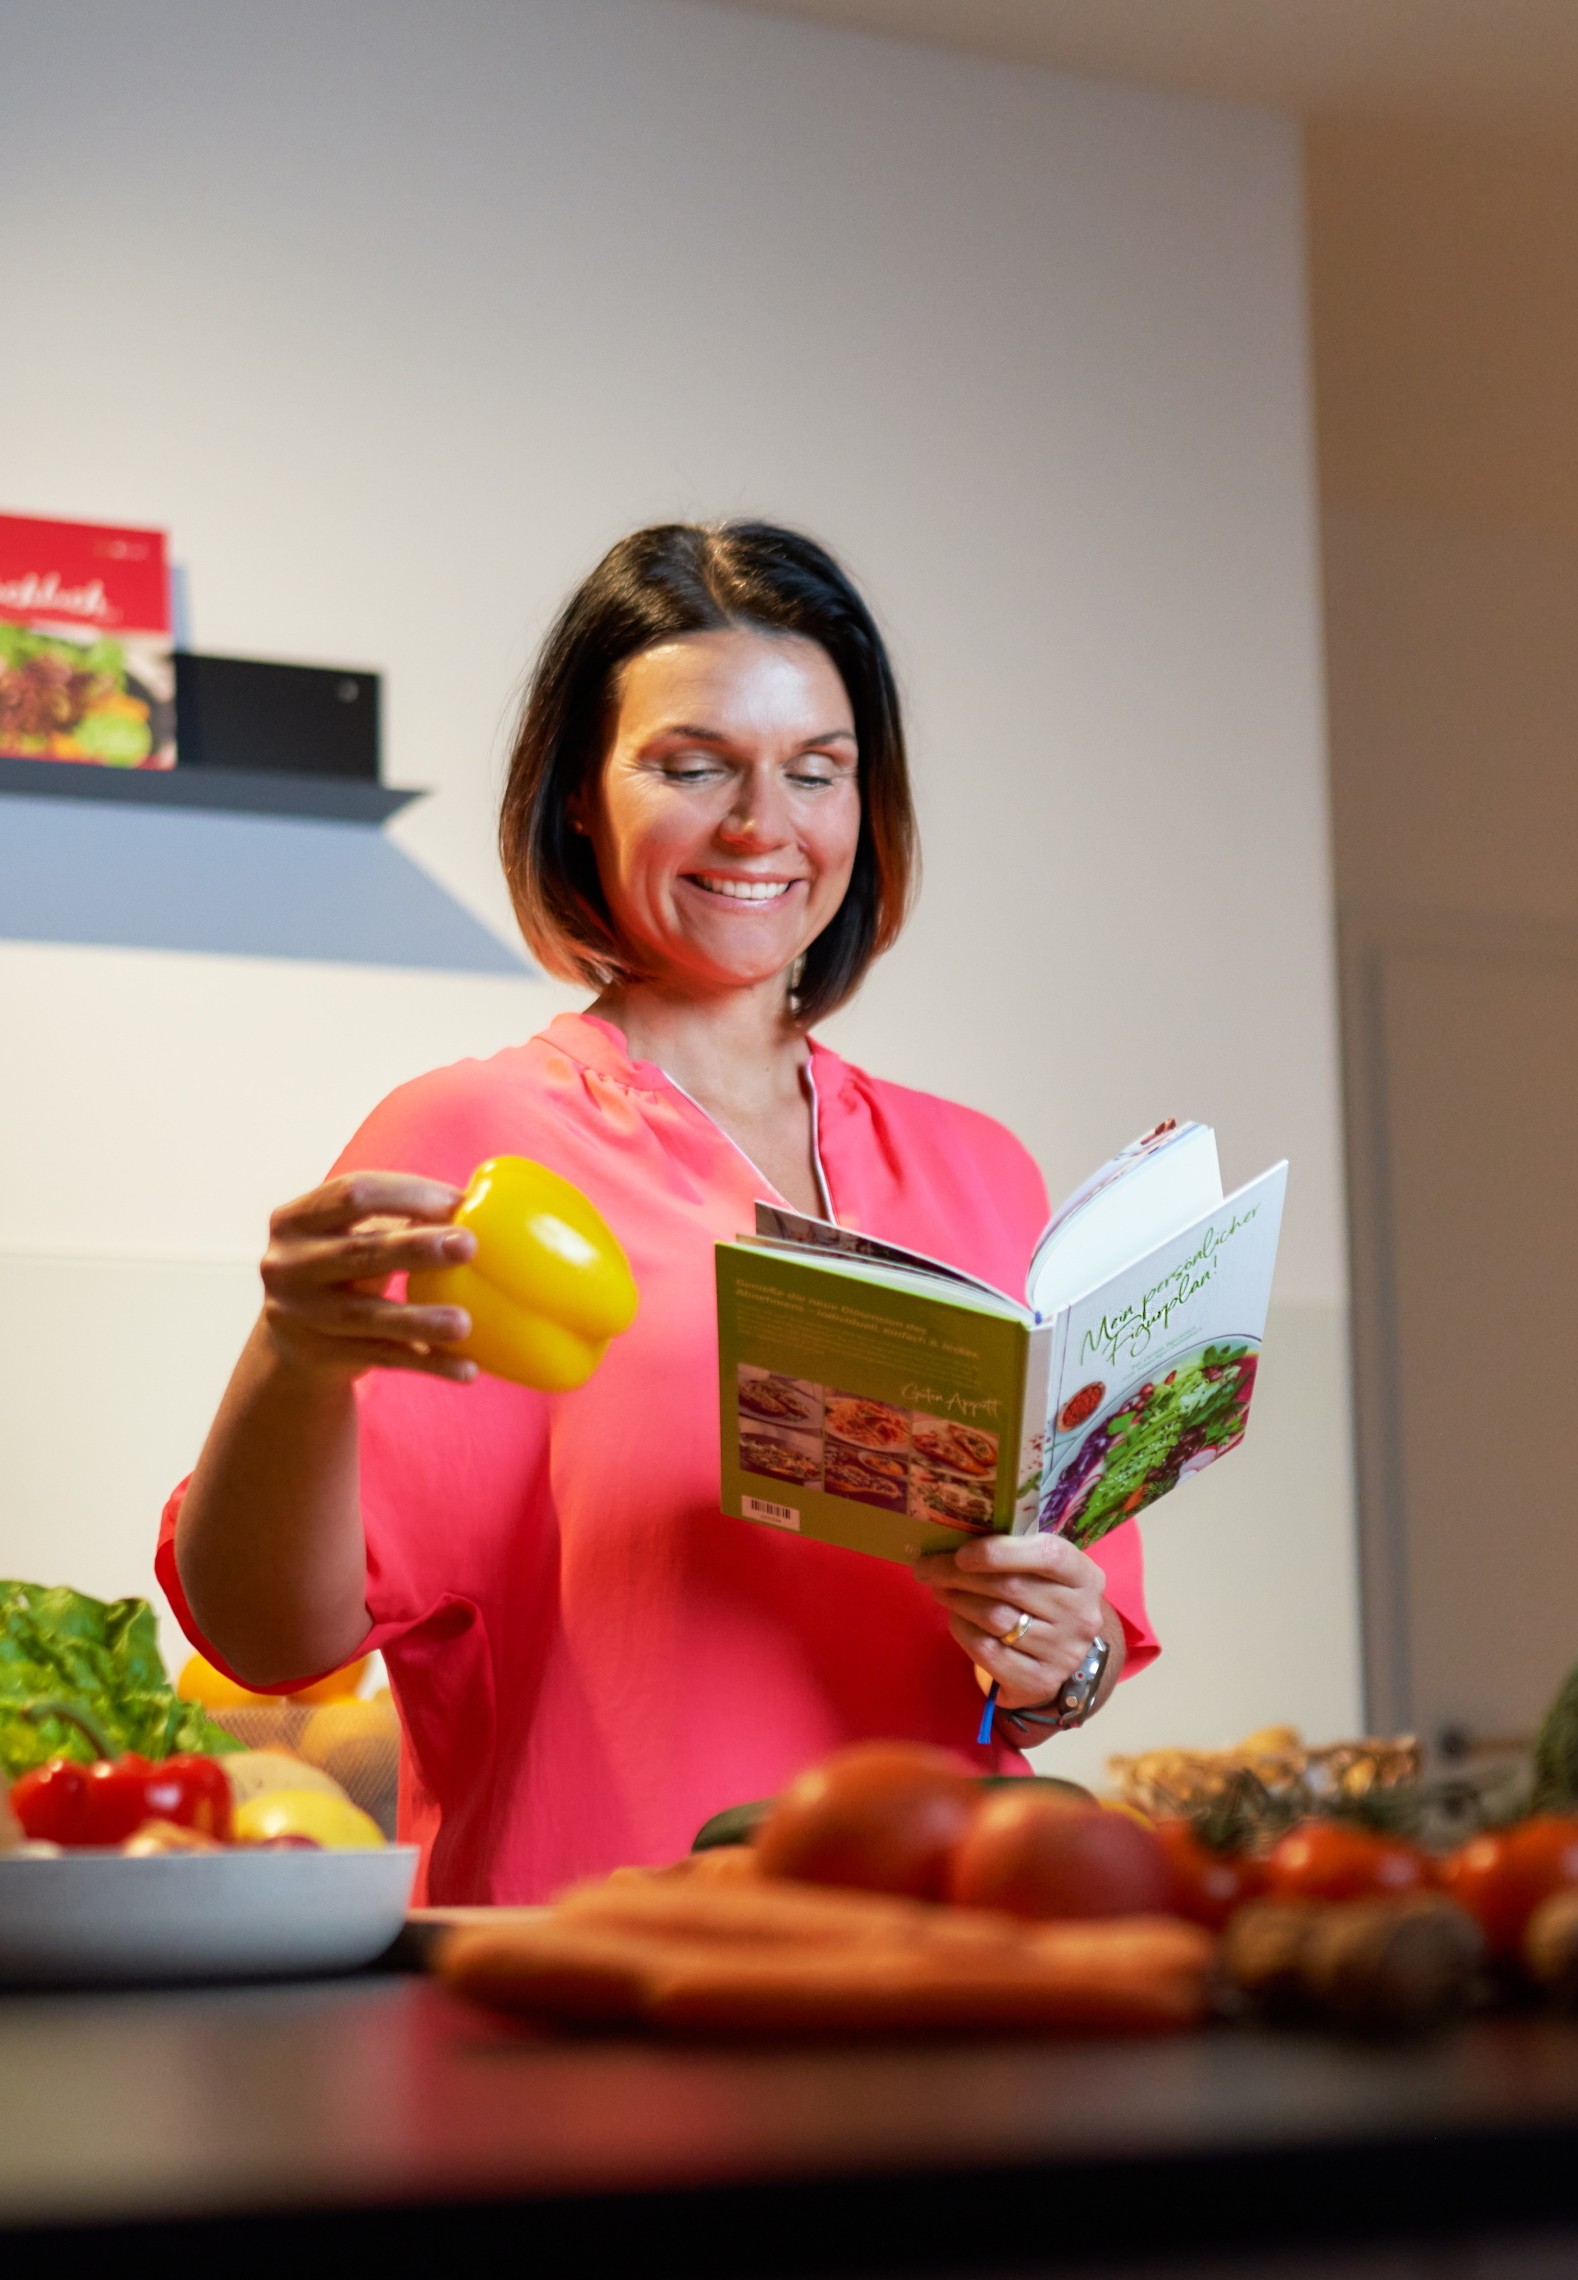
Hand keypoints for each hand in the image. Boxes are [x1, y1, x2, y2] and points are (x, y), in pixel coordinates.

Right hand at [259, 1171, 478, 1383]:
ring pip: (366, 1316)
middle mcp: (288, 1265)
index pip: (353, 1193)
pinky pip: (383, 1358)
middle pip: (358, 1252)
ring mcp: (300, 1314)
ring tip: (465, 1322)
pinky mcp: (320, 1356)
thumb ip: (393, 1219)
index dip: (407, 1193)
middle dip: (414, 1248)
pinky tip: (466, 1368)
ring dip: (419, 1318)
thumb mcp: (349, 1236)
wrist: (294, 1340)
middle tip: (467, 1245)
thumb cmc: (342, 1269)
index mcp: (295, 1219)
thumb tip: (470, 1206)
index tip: (457, 1202)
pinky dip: (428, 1363)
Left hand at [912, 1532, 1111, 1710]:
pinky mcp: (1040, 1681)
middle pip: (1010, 1587)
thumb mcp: (1040, 1571)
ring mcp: (1063, 1652)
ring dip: (957, 1600)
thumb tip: (950, 1540)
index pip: (1047, 1554)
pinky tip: (956, 1619)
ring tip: (940, 1590)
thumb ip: (1010, 1552)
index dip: (999, 1552)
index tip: (961, 1553)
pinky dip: (963, 1631)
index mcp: (1084, 1576)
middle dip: (958, 1574)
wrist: (1061, 1656)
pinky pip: (987, 1651)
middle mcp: (1081, 1614)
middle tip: (927, 1568)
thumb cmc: (1042, 1599)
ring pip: (995, 1618)